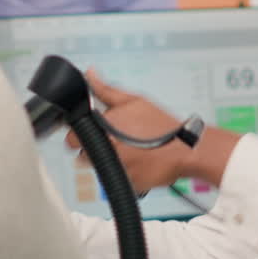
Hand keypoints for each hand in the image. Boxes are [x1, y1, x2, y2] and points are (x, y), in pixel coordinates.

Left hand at [65, 70, 190, 192]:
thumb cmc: (160, 125)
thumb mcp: (133, 101)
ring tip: (128, 150)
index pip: (72, 139)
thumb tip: (90, 75)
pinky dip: (124, 171)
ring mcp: (116, 169)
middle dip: (94, 148)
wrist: (185, 149)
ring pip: (100, 167)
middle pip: (84, 155)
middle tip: (115, 140)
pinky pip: (117, 178)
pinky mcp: (126, 183)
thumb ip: (105, 90)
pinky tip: (137, 161)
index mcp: (102, 129)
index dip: (79, 135)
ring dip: (109, 160)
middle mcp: (106, 151)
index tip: (90, 132)